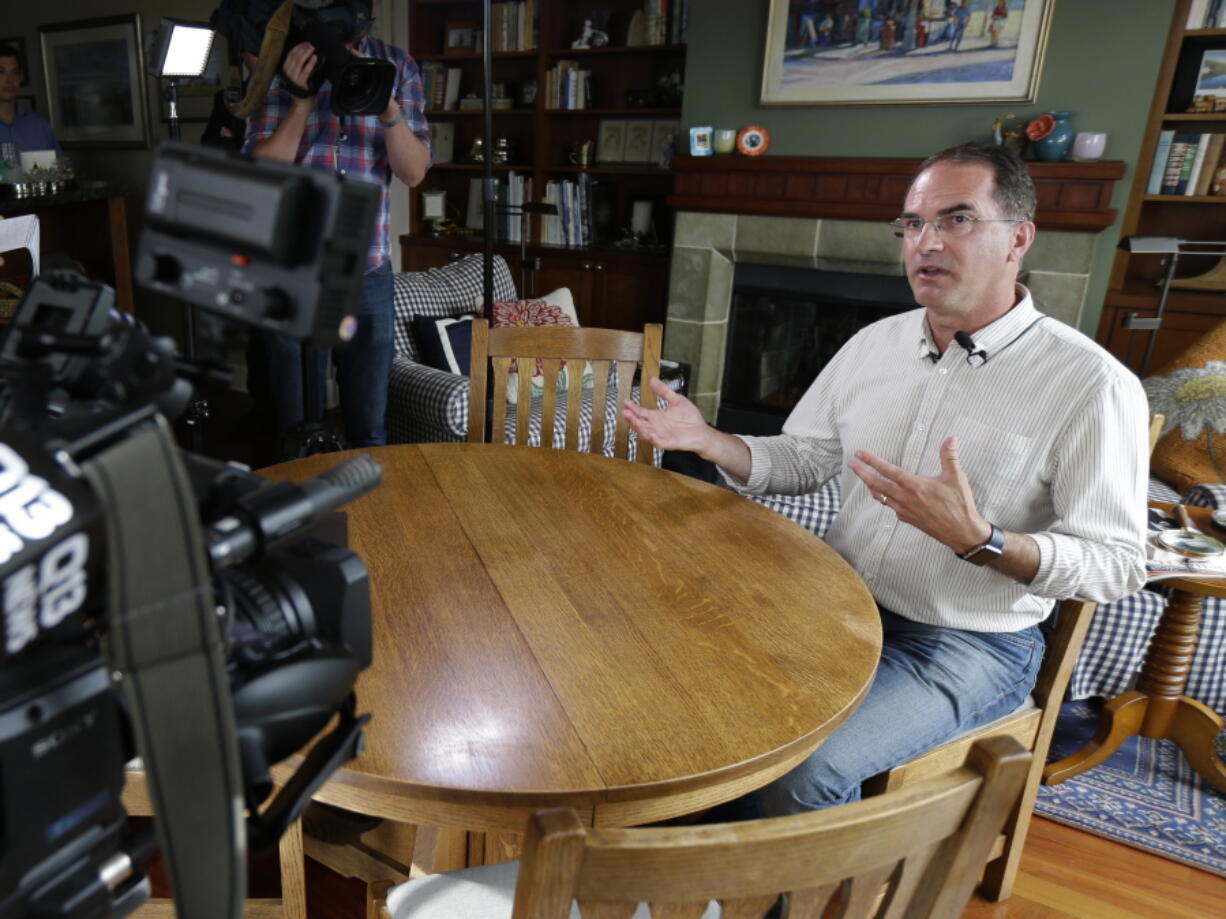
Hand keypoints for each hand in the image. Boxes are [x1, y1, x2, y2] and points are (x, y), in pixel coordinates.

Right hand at [281, 41, 317, 98]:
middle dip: (302, 48)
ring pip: (298, 62)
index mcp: (286, 70)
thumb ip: (300, 67)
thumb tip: (308, 54)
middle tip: (310, 44)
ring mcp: (293, 78)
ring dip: (306, 53)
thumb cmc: (302, 90)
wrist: (301, 105)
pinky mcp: (300, 83)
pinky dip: (310, 63)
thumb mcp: (298, 76)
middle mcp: (287, 73)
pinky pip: (305, 71)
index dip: (297, 47)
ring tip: (312, 48)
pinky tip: (315, 58)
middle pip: (294, 56)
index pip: (290, 55)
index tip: (304, 43)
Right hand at [622, 377, 711, 452]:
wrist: (701, 431)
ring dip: (639, 428)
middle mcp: (656, 427)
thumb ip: (664, 391)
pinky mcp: (669, 443)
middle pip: (640, 423)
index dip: (633, 408)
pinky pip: (659, 442)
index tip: (626, 401)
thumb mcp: (676, 400)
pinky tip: (650, 434)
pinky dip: (654, 439)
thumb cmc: (690, 418)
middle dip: (632, 418)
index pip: (641, 412)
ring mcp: (661, 435)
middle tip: (625, 412)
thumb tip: (652, 380)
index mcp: (656, 417)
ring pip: (646, 433)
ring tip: (634, 421)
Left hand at [849, 436, 990, 553]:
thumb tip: (951, 438)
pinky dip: (884, 499)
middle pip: (877, 484)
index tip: (860, 454)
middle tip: (852, 463)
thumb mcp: (956, 477)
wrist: (961, 532)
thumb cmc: (959, 505)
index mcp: (914, 485)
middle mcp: (905, 498)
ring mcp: (904, 510)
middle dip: (862, 472)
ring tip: (864, 478)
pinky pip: (890, 507)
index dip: (872, 461)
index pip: (888, 470)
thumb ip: (949, 456)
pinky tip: (885, 495)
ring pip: (880, 497)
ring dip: (871, 486)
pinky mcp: (907, 519)